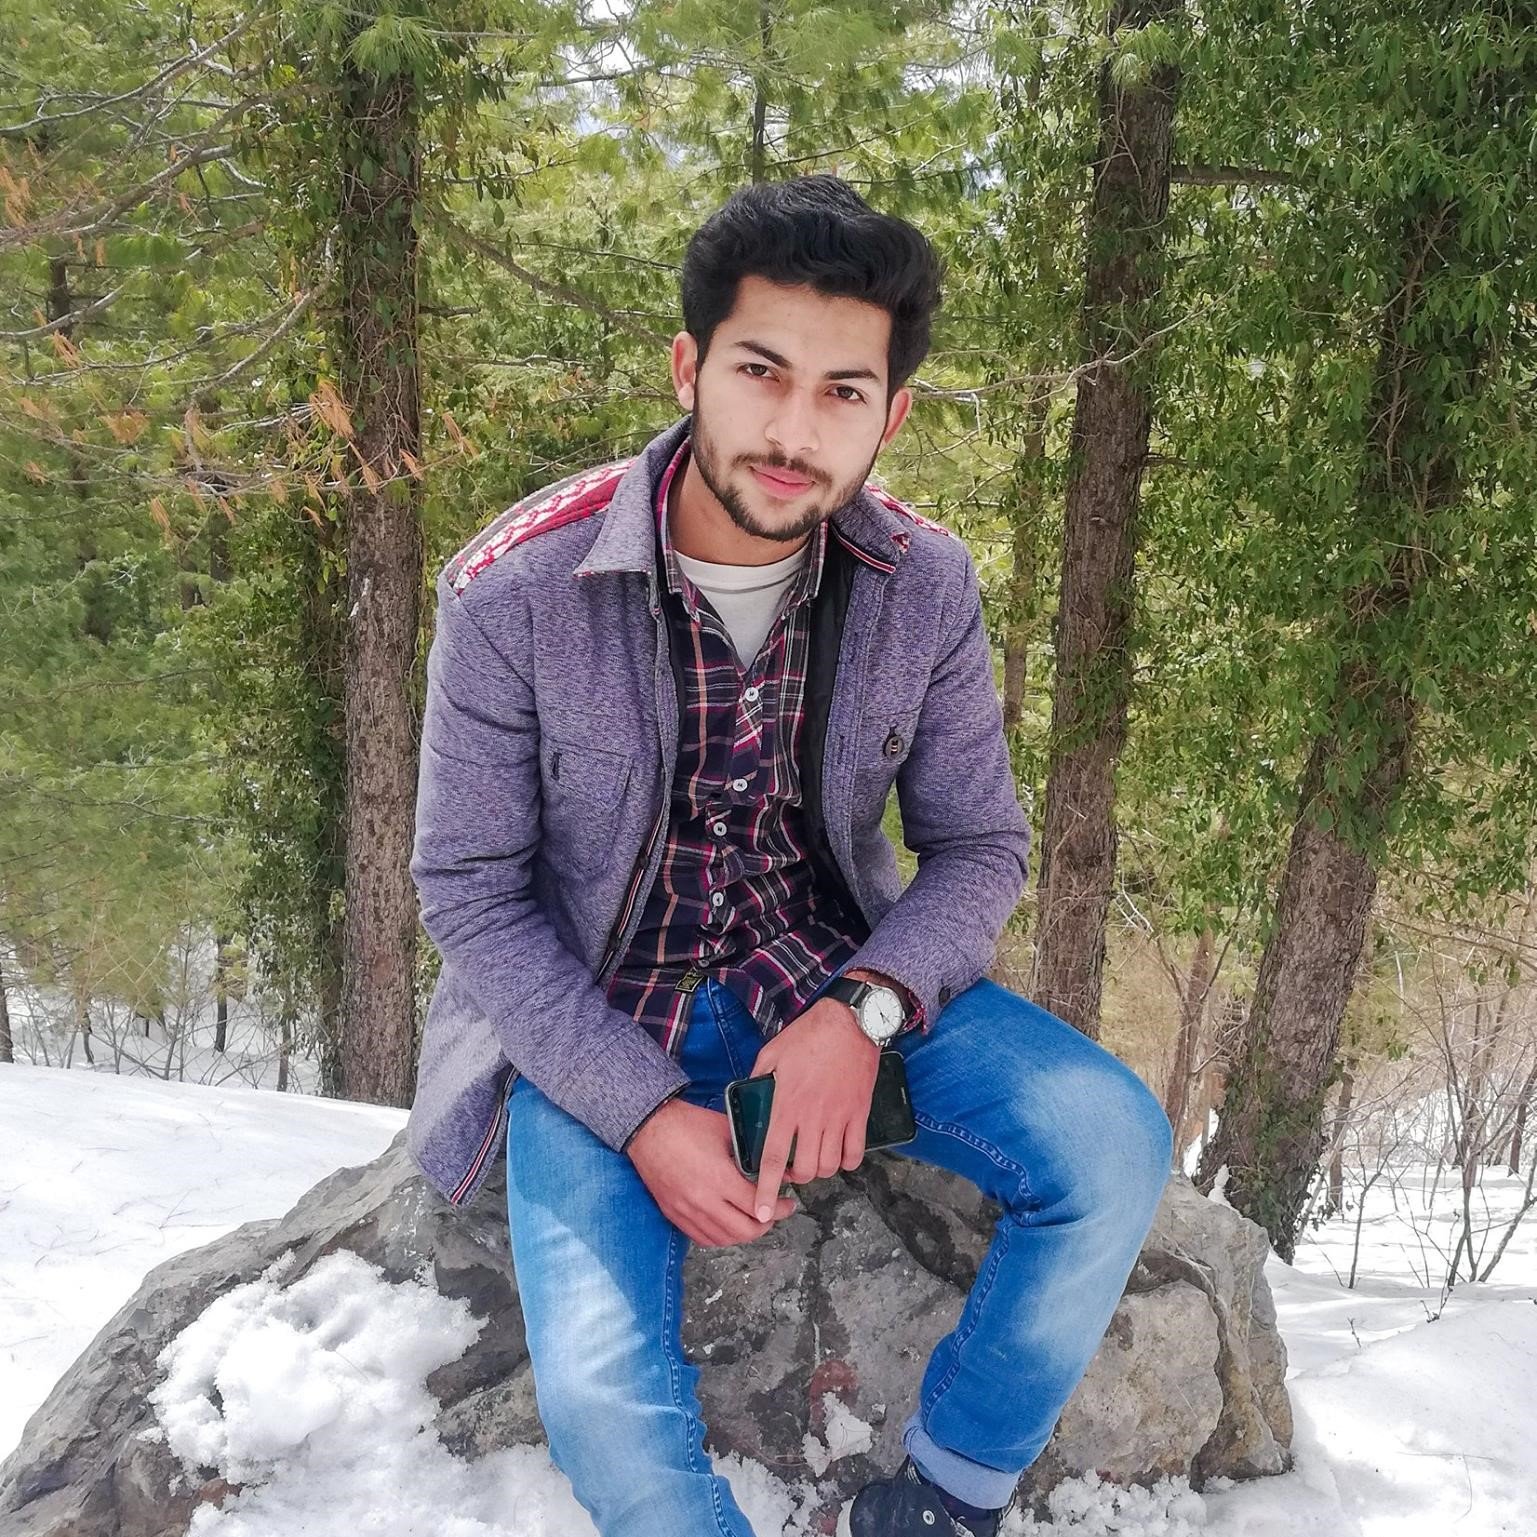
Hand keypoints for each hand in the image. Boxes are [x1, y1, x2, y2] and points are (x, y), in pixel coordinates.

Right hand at [627, 1098, 797, 1246]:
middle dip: (765, 1225)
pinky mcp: (674, 1214)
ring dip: (743, 1233)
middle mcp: (703, 1200)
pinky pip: (702, 1238)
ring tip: (753, 1219)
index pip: (758, 1206)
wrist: (648, 1127)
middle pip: (744, 1231)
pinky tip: (728, 1224)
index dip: (779, 1209)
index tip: (788, 1204)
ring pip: (724, 1239)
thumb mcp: (726, 1130)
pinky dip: (720, 1236)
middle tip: (773, 1213)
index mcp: (719, 1178)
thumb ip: (753, 1150)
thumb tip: (780, 1165)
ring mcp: (686, 1211)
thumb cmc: (687, 1124)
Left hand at [748, 997, 879, 1219]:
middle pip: (805, 1170)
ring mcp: (839, 1116)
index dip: (766, 1189)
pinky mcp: (860, 1113)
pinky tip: (839, 1152)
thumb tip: (751, 1095)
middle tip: (792, 1170)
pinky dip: (847, 1161)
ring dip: (821, 1171)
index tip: (761, 1212)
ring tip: (814, 1160)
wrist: (850, 1021)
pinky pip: (856, 1152)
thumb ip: (759, 1079)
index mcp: (786, 1104)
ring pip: (831, 1166)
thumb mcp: (771, 1053)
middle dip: (796, 1179)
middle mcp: (813, 1116)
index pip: (774, 1157)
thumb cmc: (808, 1035)